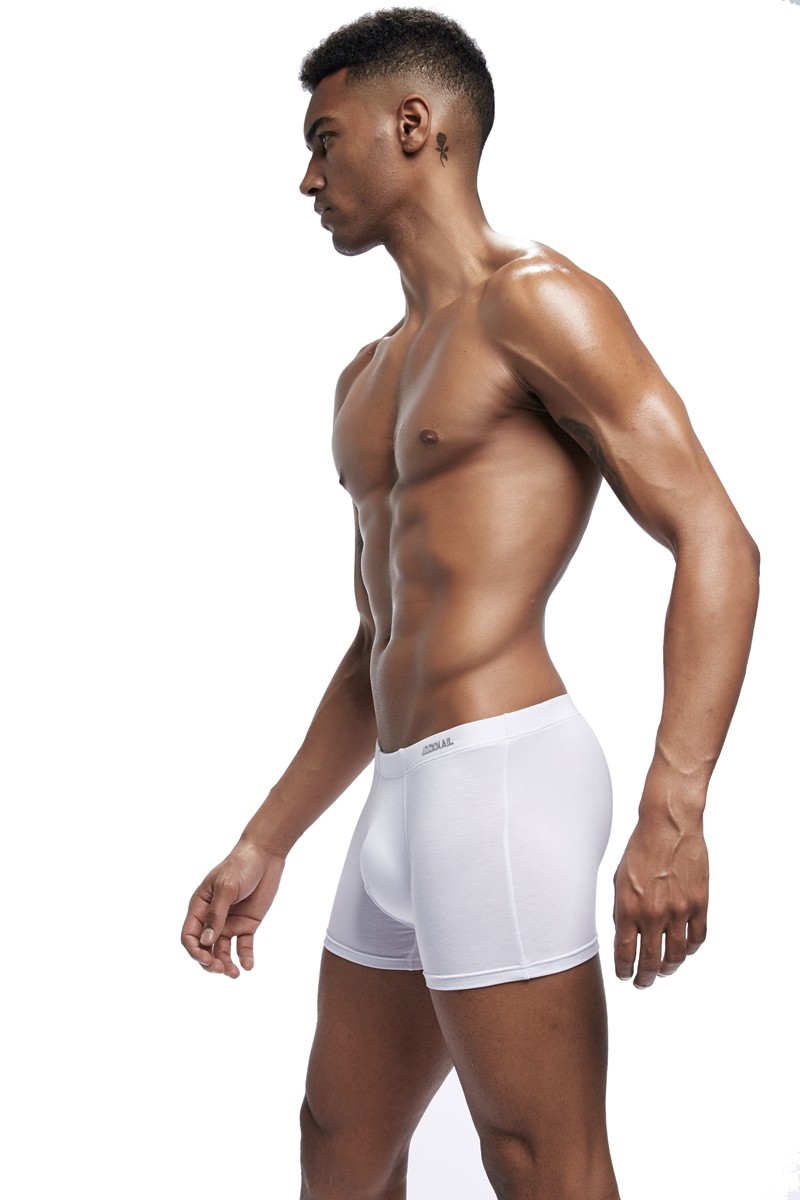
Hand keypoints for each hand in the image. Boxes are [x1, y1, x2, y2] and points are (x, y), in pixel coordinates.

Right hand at [181, 840, 284, 977]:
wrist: (265, 855)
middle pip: (204, 948)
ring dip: (226, 964)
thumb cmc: (240, 866)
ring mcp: (229, 922)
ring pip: (222, 951)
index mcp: (200, 907)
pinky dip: (244, 957)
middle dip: (209, 962)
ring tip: (235, 974)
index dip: (194, 951)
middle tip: (221, 970)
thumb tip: (206, 942)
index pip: (190, 936)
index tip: (205, 959)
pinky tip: (249, 965)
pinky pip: (243, 945)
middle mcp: (212, 918)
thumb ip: (216, 914)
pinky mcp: (247, 924)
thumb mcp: (226, 888)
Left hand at [612, 811, 707, 987]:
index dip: (624, 971)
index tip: (625, 977)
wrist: (668, 826)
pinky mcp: (699, 904)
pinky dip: (691, 949)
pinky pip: (698, 938)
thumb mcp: (619, 879)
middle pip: (650, 962)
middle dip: (645, 978)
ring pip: (676, 956)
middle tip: (643, 983)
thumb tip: (624, 936)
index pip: (624, 953)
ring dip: (668, 968)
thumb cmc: (640, 849)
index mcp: (628, 908)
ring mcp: (679, 911)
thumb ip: (621, 909)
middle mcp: (653, 914)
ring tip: (663, 970)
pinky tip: (684, 950)